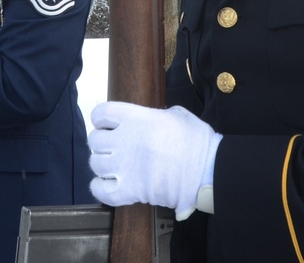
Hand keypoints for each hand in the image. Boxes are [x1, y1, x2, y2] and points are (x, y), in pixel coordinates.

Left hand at [88, 101, 221, 219]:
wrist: (208, 170)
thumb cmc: (197, 141)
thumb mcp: (177, 115)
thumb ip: (155, 115)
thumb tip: (147, 120)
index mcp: (137, 118)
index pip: (101, 113)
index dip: (101, 119)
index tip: (106, 125)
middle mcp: (126, 140)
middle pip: (94, 140)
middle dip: (101, 144)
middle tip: (113, 148)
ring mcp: (126, 166)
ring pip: (95, 164)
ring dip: (102, 165)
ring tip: (114, 167)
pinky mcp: (131, 190)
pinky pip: (100, 190)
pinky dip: (100, 188)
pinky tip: (109, 184)